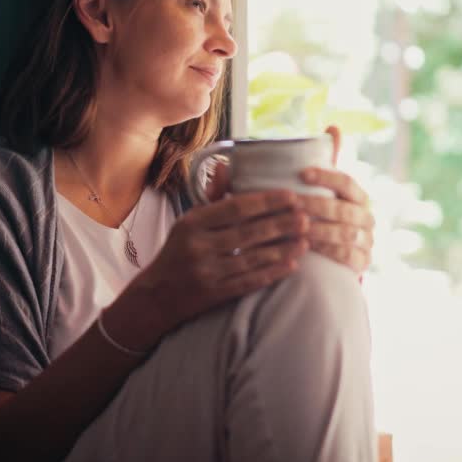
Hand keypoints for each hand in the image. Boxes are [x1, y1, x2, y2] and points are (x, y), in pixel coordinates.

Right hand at [121, 175, 309, 345]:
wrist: (155, 295)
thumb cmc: (177, 252)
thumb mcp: (187, 222)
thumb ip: (211, 197)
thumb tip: (226, 166)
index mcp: (192, 223)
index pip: (235, 208)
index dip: (266, 201)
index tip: (290, 196)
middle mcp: (198, 247)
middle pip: (248, 232)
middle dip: (280, 224)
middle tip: (306, 216)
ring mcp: (206, 272)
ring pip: (252, 258)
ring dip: (282, 248)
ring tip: (305, 239)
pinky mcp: (214, 294)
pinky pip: (249, 282)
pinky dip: (271, 273)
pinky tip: (291, 265)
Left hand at [296, 125, 374, 272]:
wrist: (330, 257)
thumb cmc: (322, 215)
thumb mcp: (323, 190)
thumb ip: (326, 162)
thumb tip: (333, 125)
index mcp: (358, 196)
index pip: (347, 182)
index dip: (326, 177)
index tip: (302, 173)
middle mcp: (366, 217)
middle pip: (344, 210)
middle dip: (315, 205)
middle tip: (290, 203)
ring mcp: (367, 241)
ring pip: (346, 233)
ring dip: (318, 229)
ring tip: (294, 226)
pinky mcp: (362, 262)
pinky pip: (348, 256)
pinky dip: (327, 251)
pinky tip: (307, 248)